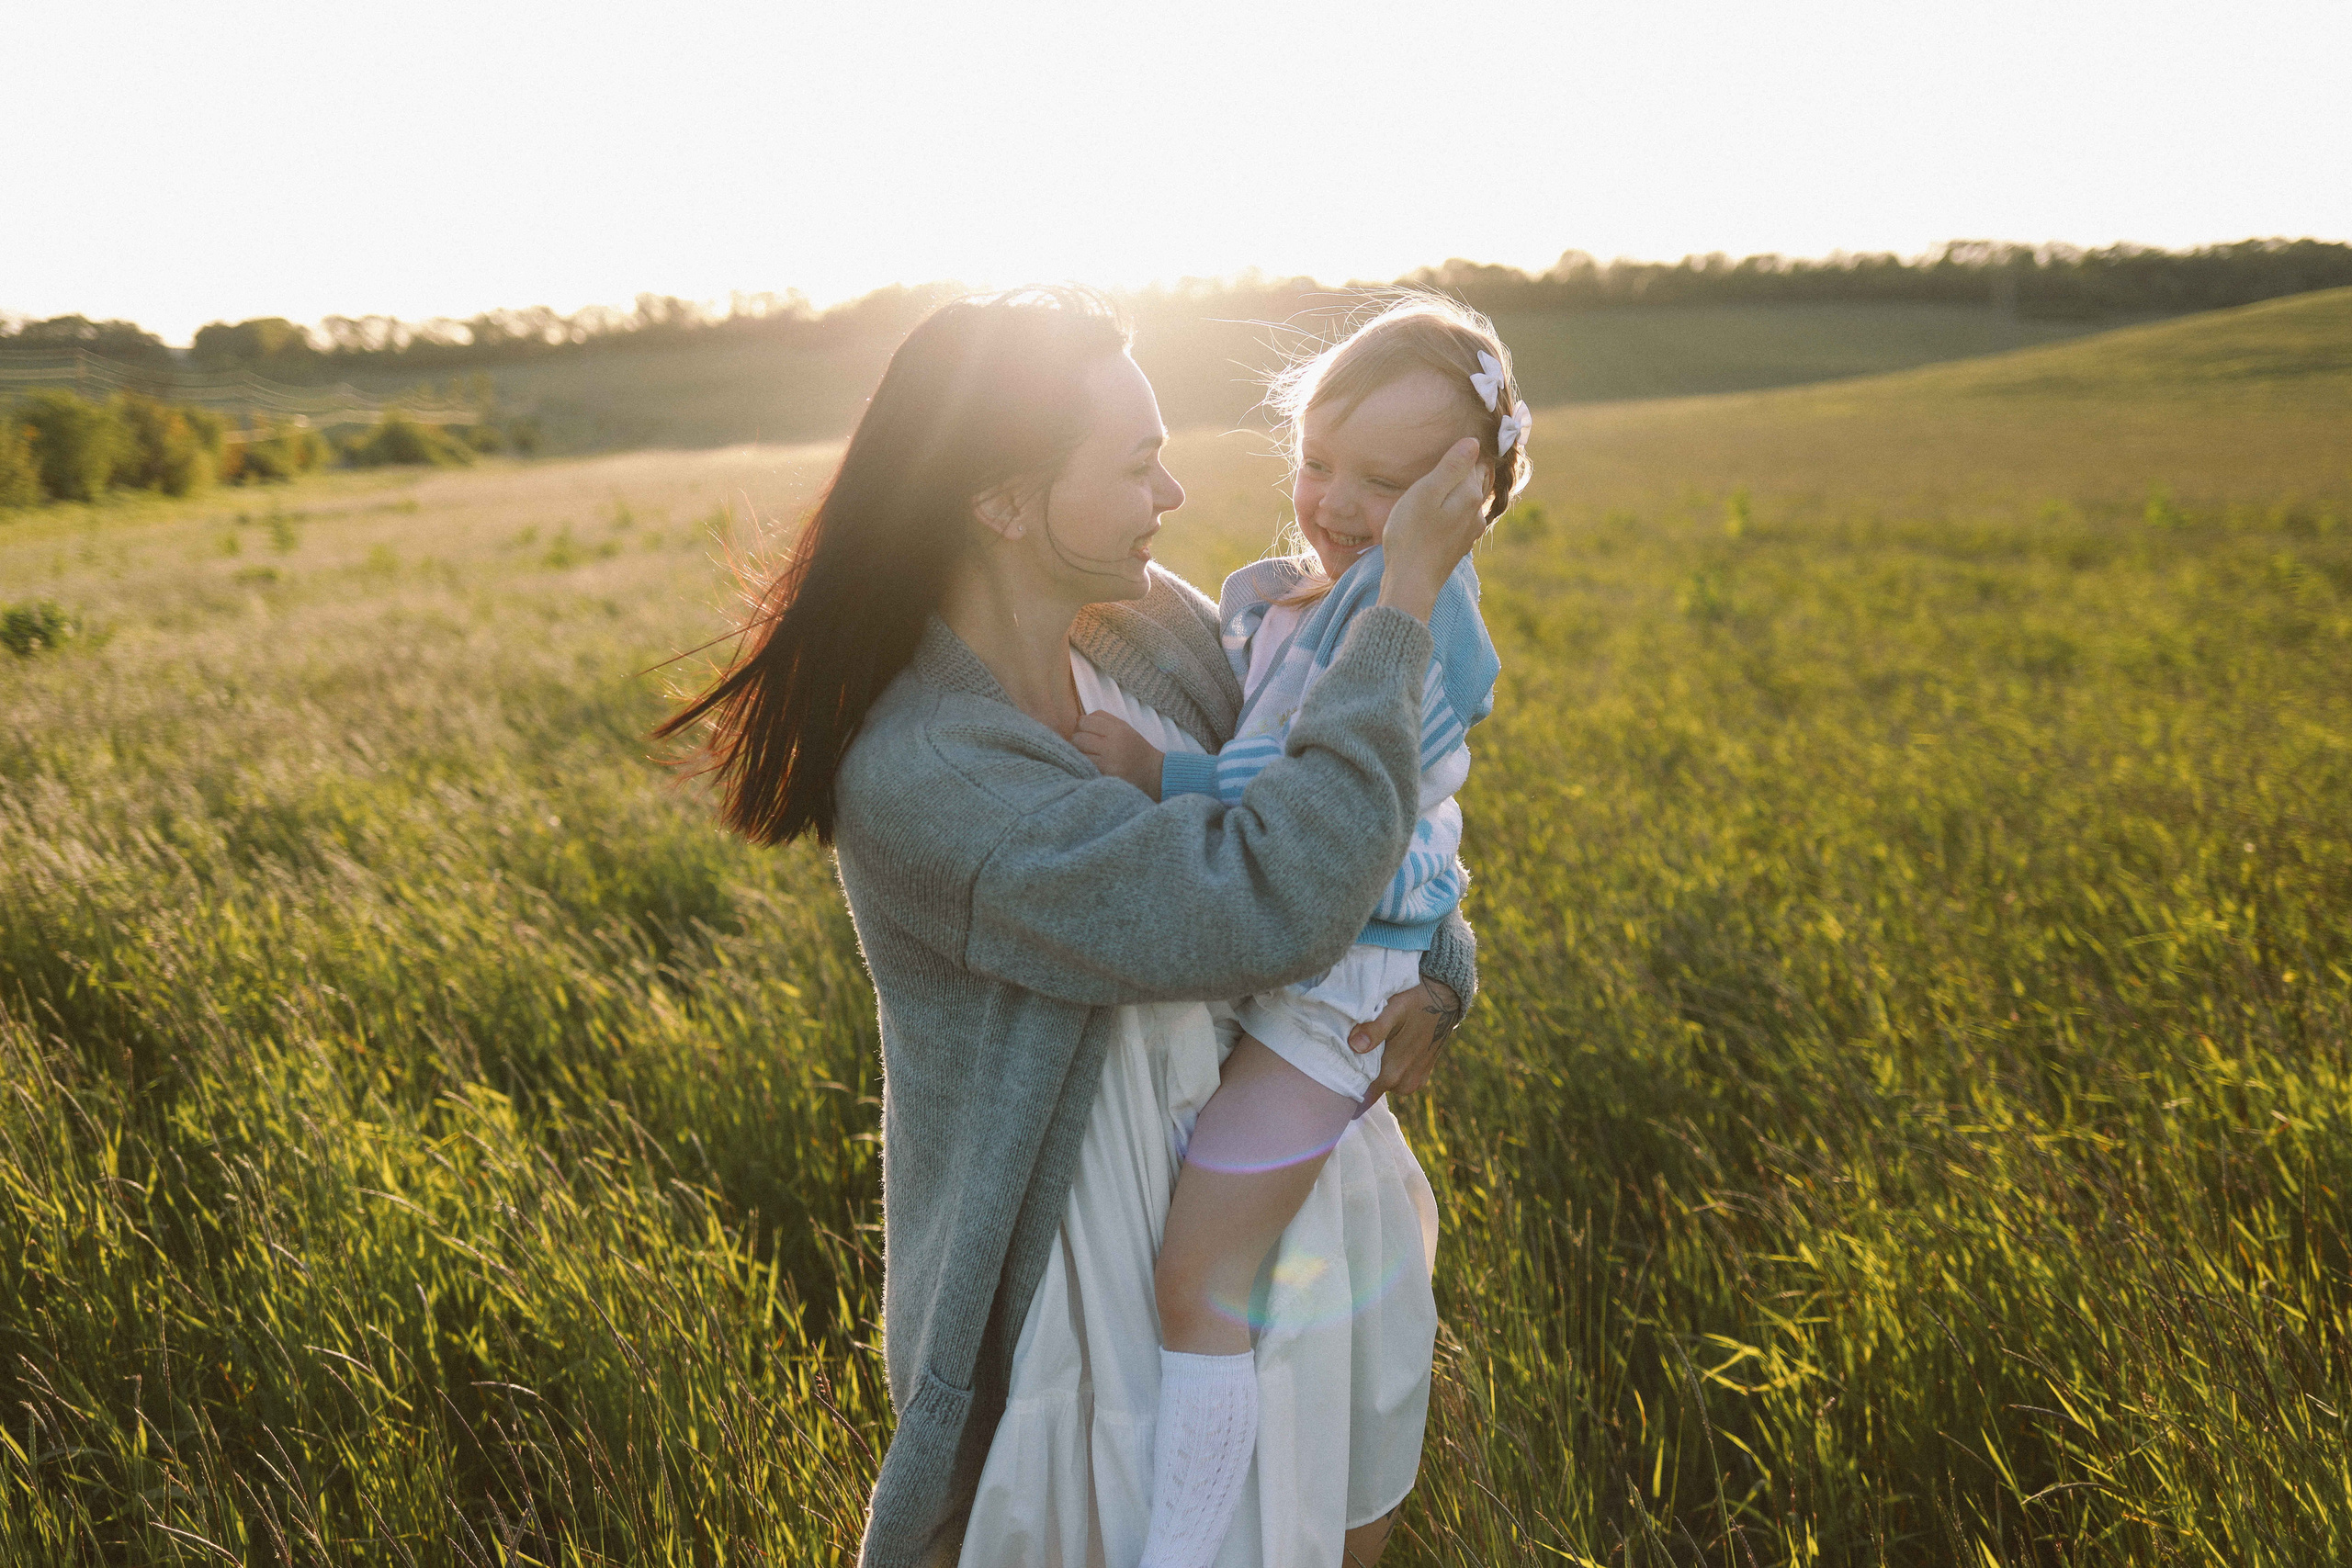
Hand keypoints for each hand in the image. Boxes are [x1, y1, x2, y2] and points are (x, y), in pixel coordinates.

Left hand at [1073, 710, 1164, 799]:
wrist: (1153, 773)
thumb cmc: (1136, 748)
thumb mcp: (1124, 727)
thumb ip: (1103, 719)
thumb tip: (1078, 719)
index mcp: (1117, 730)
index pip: (1086, 721)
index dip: (1081, 725)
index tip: (1086, 731)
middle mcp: (1112, 745)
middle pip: (1078, 737)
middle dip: (1078, 739)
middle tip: (1085, 745)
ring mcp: (1108, 762)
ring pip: (1078, 752)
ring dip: (1078, 753)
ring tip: (1087, 754)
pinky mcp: (1106, 776)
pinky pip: (1084, 766)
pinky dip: (1084, 764)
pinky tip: (1090, 765)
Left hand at [1348, 977, 1462, 1109]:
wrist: (1444, 999)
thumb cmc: (1415, 1002)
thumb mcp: (1393, 1010)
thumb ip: (1374, 1029)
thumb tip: (1354, 1046)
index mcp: (1394, 1072)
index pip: (1361, 1095)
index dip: (1344, 1089)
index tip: (1329, 1081)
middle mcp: (1404, 1083)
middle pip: (1370, 1090)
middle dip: (1356, 1078)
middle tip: (1339, 1061)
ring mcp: (1414, 1082)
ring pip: (1383, 1085)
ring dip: (1373, 1073)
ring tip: (1361, 1054)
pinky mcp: (1420, 1076)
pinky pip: (1396, 1081)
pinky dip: (1387, 1070)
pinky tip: (1382, 1053)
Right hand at [1375, 438, 1490, 622]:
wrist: (1411, 582)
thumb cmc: (1411, 534)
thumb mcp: (1426, 492)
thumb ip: (1451, 467)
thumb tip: (1474, 443)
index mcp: (1470, 494)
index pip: (1476, 462)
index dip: (1463, 453)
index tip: (1449, 449)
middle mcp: (1476, 512)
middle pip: (1475, 481)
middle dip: (1462, 472)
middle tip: (1442, 465)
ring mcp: (1469, 532)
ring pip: (1467, 502)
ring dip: (1455, 493)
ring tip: (1436, 490)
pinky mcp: (1459, 546)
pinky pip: (1460, 520)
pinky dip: (1450, 512)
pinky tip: (1435, 516)